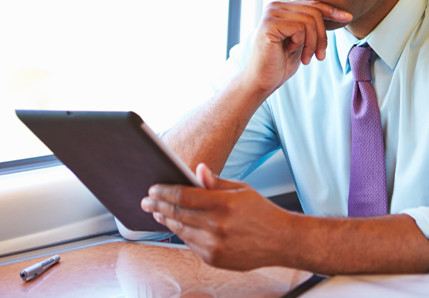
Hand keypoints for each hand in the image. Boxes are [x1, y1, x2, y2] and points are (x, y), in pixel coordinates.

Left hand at [141, 163, 293, 270]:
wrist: (281, 240)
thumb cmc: (263, 213)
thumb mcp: (242, 190)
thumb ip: (216, 182)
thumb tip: (197, 170)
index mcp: (224, 203)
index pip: (184, 195)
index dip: (164, 192)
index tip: (153, 190)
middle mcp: (217, 225)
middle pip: (177, 213)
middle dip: (157, 206)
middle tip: (146, 201)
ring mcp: (215, 244)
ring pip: (180, 230)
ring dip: (166, 220)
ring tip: (158, 213)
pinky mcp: (214, 259)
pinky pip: (190, 245)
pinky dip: (182, 234)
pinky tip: (178, 226)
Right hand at [245, 1, 351, 94]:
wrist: (262, 81)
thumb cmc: (281, 63)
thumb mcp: (303, 41)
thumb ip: (313, 26)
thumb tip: (339, 14)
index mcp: (283, 8)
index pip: (313, 4)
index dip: (332, 11)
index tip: (347, 18)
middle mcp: (275, 6)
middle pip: (314, 12)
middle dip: (322, 37)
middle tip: (319, 56)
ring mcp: (271, 14)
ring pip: (310, 20)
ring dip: (313, 43)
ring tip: (306, 57)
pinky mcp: (269, 24)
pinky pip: (299, 27)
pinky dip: (301, 43)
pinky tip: (290, 51)